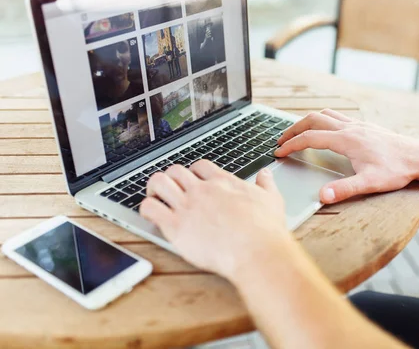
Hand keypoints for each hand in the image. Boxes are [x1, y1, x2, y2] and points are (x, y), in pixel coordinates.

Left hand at [140, 161, 290, 279]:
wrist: (256, 252)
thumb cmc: (265, 230)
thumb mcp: (271, 200)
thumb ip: (266, 184)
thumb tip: (265, 174)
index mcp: (223, 183)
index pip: (200, 166)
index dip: (194, 172)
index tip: (193, 181)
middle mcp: (202, 190)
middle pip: (176, 171)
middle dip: (171, 178)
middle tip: (170, 188)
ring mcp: (187, 207)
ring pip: (158, 183)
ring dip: (153, 188)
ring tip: (155, 197)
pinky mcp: (176, 226)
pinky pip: (150, 208)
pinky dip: (146, 208)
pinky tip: (150, 213)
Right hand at [275, 109, 418, 203]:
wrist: (418, 156)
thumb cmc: (396, 170)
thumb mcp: (370, 183)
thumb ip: (344, 190)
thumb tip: (322, 196)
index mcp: (346, 140)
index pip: (309, 138)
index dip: (291, 145)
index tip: (278, 152)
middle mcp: (349, 128)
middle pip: (313, 120)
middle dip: (293, 129)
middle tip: (281, 140)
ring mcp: (357, 125)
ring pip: (325, 115)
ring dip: (308, 121)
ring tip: (298, 132)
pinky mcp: (365, 127)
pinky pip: (338, 117)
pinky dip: (324, 120)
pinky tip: (326, 131)